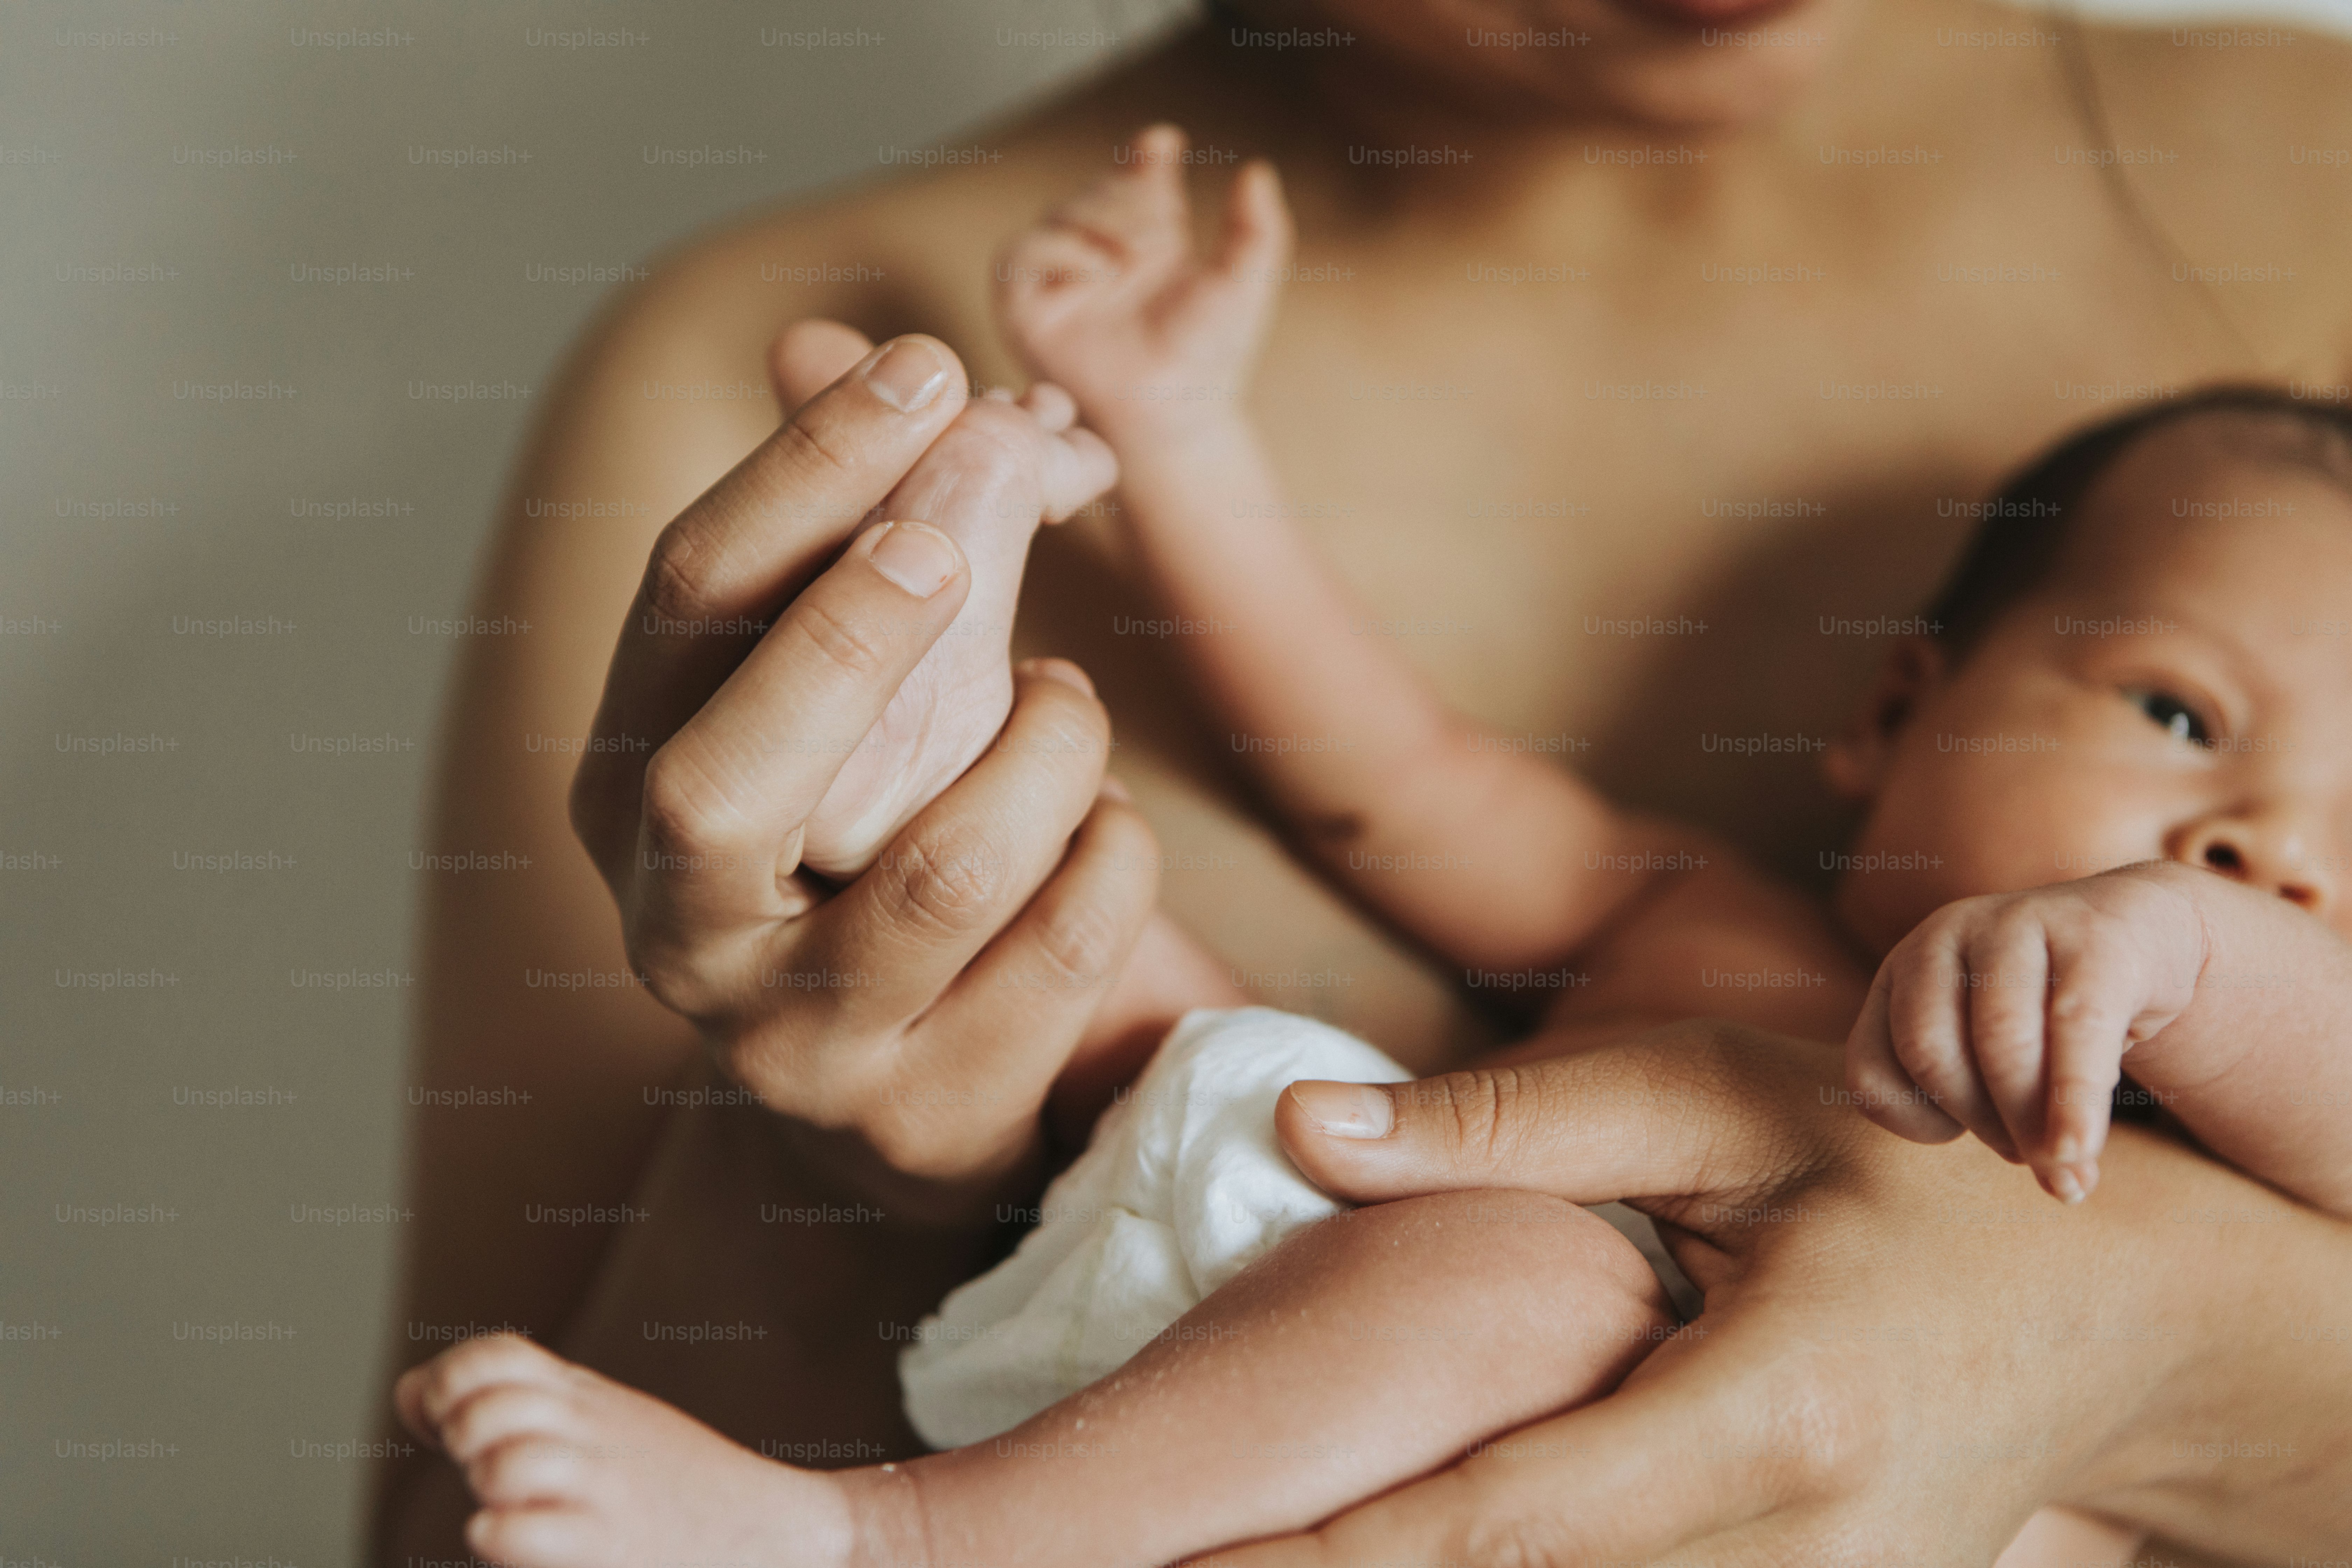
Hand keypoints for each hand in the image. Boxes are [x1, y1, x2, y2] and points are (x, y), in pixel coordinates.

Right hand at [567, 324, 1159, 1216]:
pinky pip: (1065, 944)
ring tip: (1066, 707)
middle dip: (848, 636)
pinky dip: (1113, 851)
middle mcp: (679, 927)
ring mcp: (797, 1045)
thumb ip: (845, 545)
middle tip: (953, 536)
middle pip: (732, 774)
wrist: (912, 1089)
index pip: (687, 606)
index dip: (799, 477)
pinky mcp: (927, 1119)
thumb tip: (837, 344)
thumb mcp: (845, 705)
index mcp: (632, 787)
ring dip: (1045, 752)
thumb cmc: (873, 845)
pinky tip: (1103, 820)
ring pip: (944, 870)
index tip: (919, 368)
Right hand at [995, 122, 1289, 433]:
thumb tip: (1258, 169)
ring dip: (1100, 221)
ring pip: (1062, 210)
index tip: (1164, 146)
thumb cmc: (1208, 358)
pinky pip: (1022, 252)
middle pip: (1102, 187)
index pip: (1141, 176)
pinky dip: (1060, 251)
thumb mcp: (1245, 286)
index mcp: (1151, 241)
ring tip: (1131, 259)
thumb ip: (1258, 229)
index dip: (1148, 155)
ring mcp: (1062, 278)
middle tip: (1160, 237)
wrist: (1173, 411)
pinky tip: (1098, 272)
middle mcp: (1103, 254)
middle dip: (1130, 199)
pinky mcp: (1024, 305)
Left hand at [1198, 1021, 2294, 1564]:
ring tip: (1264, 1565)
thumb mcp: (1725, 1108)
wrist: (2121, 1308)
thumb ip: (1515, 1125)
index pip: (1501, 1522)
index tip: (1192, 1567)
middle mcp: (1803, 1552)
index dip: (1332, 1561)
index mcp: (1770, 1420)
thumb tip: (1305, 1127)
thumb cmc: (1915, 1176)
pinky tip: (1417, 1554)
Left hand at [1844, 867, 2206, 1200]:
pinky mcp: (2090, 936)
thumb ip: (1987, 1101)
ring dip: (2031, 1122)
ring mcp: (2012, 924)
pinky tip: (2081, 1149)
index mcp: (1902, 972)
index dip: (1916, 1124)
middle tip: (2030, 1156)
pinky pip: (2075, 1027)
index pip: (1870, 1068)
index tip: (1964, 1139)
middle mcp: (1941, 936)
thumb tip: (2060, 1186)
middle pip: (1929, 1055)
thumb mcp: (1995, 1048)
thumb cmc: (2056, 1010)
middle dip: (1982, 1124)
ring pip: (1998, 1043)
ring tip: (2066, 1161)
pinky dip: (2074, 1099)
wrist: (2144, 931)